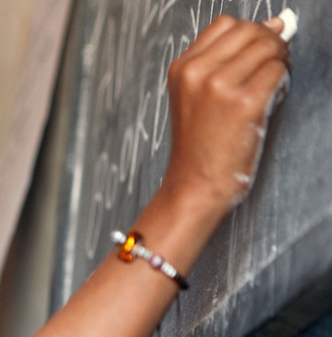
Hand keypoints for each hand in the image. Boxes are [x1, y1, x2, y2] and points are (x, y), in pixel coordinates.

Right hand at [162, 15, 289, 210]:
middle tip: (269, 67)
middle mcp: (197, 73)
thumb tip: (274, 25)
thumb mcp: (194, 97)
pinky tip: (270, 99)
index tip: (255, 51)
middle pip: (250, 30)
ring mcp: (220, 87)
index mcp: (182, 69)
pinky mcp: (244, 103)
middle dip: (269, 43)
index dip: (249, 34)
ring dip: (278, 62)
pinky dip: (282, 82)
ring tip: (268, 86)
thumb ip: (225, 62)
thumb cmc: (198, 147)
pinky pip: (277, 72)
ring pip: (268, 47)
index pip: (226, 24)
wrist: (194, 185)